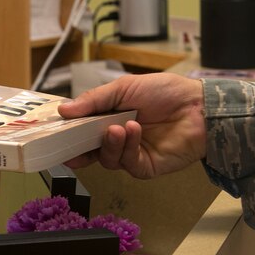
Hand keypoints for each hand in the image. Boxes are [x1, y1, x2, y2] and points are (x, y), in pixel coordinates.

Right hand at [58, 73, 205, 178]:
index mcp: (108, 119)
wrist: (200, 106)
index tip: (53, 135)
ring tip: (117, 127)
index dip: (68, 134)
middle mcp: (117, 140)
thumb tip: (63, 110)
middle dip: (79, 148)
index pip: (82, 131)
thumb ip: (94, 100)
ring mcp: (131, 154)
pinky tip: (133, 131)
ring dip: (109, 144)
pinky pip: (128, 164)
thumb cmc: (165, 92)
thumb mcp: (124, 88)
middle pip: (89, 151)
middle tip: (70, 143)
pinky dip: (127, 148)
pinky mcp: (146, 167)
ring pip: (107, 159)